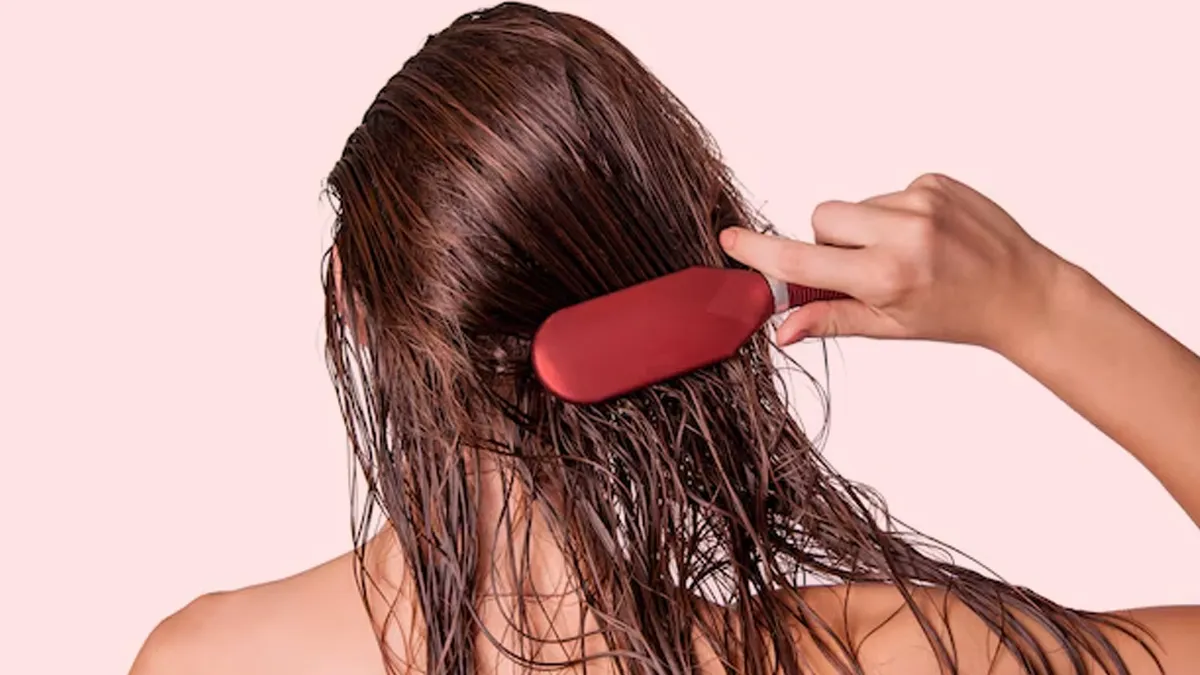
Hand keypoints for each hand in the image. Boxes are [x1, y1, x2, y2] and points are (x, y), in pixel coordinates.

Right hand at [719, 173, 1068, 353]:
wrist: (1024, 291)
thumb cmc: (956, 314)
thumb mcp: (890, 327)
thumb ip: (830, 320)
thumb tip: (781, 330)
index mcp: (887, 276)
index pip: (804, 261)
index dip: (761, 251)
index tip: (730, 240)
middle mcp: (904, 233)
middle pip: (821, 218)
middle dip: (827, 241)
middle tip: (859, 268)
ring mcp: (922, 201)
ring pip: (853, 205)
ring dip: (864, 228)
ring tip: (903, 253)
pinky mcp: (935, 181)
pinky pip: (886, 192)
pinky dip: (893, 214)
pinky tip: (924, 236)